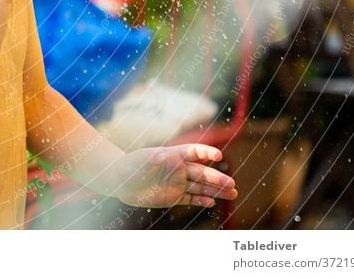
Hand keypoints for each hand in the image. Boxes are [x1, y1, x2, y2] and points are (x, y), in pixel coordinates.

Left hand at [115, 144, 236, 207]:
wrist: (120, 181)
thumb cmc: (129, 166)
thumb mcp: (139, 161)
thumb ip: (153, 160)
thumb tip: (166, 156)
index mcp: (172, 156)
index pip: (193, 152)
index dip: (206, 152)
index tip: (218, 155)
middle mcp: (179, 169)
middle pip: (202, 173)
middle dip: (217, 178)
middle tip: (232, 184)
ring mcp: (178, 183)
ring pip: (201, 187)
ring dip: (216, 190)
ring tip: (233, 193)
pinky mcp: (174, 197)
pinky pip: (191, 199)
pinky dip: (202, 201)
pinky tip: (213, 202)